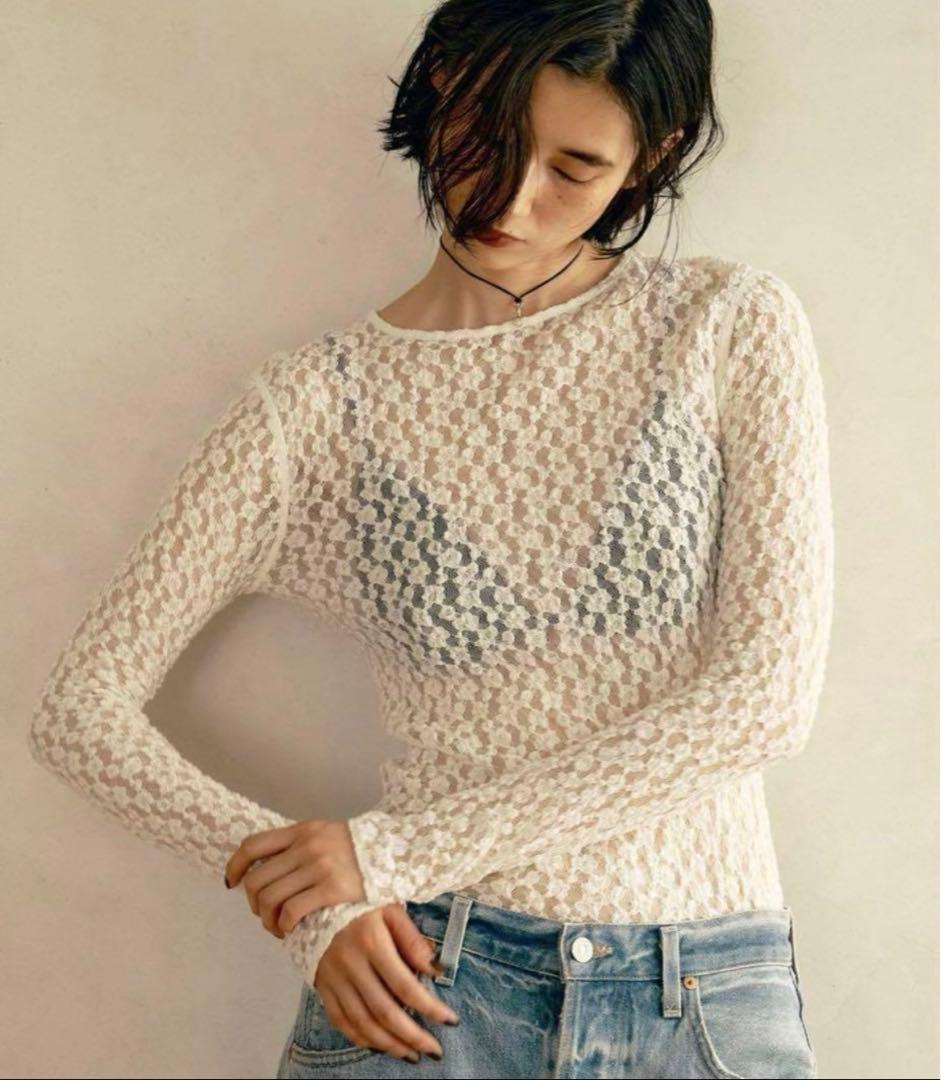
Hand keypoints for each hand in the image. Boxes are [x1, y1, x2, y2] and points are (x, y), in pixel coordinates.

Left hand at [224, 818, 365, 936]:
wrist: (397, 850)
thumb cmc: (359, 848)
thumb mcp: (326, 833)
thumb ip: (299, 844)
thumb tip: (266, 865)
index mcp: (302, 830)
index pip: (253, 845)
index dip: (235, 865)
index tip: (231, 882)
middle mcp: (306, 846)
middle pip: (257, 879)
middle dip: (252, 902)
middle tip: (263, 913)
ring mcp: (319, 867)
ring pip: (270, 898)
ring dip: (266, 919)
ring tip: (276, 926)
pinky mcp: (332, 888)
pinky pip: (292, 911)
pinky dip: (284, 924)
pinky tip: (290, 929)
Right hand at [315, 903, 458, 1060]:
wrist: (312, 899)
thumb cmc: (360, 902)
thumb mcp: (390, 908)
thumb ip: (412, 939)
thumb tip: (434, 970)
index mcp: (371, 942)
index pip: (405, 985)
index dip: (429, 1007)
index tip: (450, 1021)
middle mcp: (351, 964)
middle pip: (384, 1011)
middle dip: (412, 1036)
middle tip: (434, 1050)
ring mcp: (333, 978)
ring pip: (362, 1022)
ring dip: (389, 1044)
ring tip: (412, 1054)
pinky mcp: (322, 986)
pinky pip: (340, 1021)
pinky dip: (361, 1038)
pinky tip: (379, 1045)